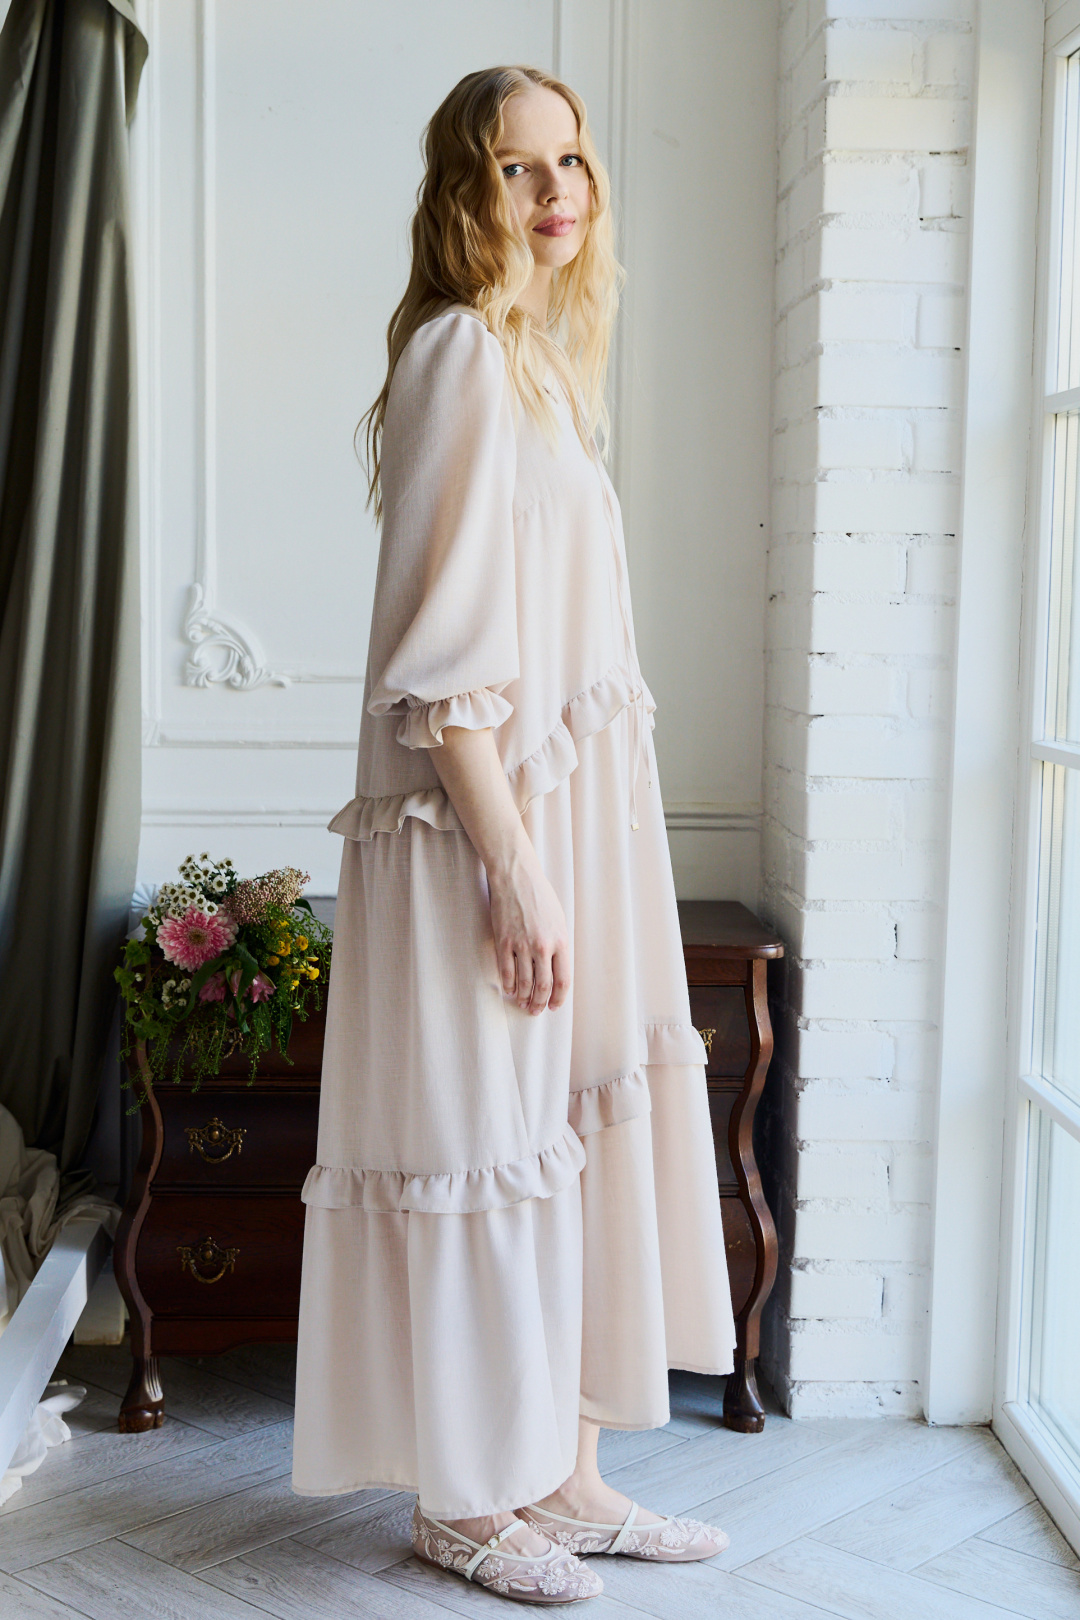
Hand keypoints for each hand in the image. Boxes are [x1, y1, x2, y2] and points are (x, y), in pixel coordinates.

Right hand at [487, 848, 571, 1014]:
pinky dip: (509, 986)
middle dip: (540, 1003)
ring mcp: (522, 945)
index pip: (563, 980)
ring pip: (524, 983)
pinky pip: (506, 972)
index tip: (554, 1006)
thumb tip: (556, 969)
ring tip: (523, 1004)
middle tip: (536, 1010)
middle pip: (543, 986)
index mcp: (561, 941)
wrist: (516, 877)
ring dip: (524, 998)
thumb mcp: (559, 920)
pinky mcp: (503, 942)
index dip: (559, 998)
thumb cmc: (539, 896)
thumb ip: (559, 945)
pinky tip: (510, 991)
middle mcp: (543, 946)